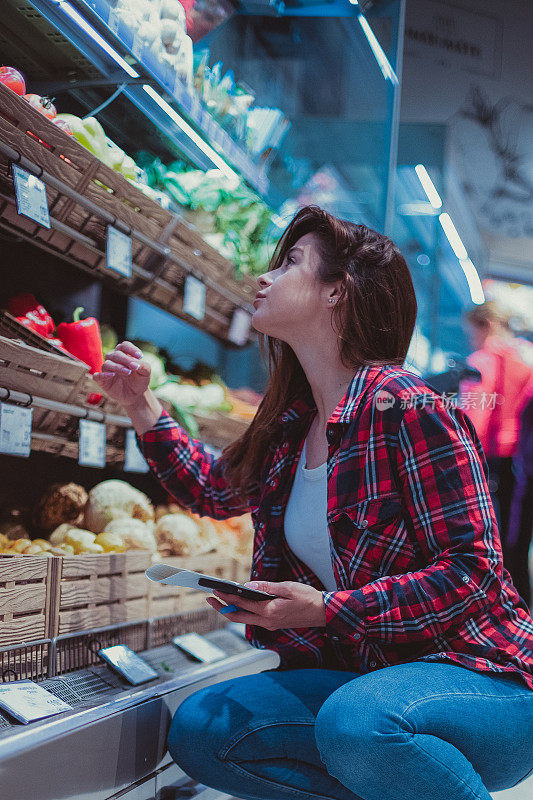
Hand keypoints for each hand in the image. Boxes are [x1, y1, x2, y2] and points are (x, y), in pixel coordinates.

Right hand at [93, 341, 150, 408]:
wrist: (136, 395)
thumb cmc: (140, 380)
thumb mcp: (146, 373)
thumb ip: (143, 366)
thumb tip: (135, 364)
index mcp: (124, 354)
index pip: (124, 346)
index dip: (131, 349)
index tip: (140, 356)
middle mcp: (113, 360)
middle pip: (115, 354)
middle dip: (125, 359)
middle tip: (134, 367)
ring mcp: (107, 370)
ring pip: (107, 364)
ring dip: (117, 367)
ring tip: (128, 372)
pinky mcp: (102, 381)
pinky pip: (97, 376)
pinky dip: (103, 375)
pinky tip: (112, 375)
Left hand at [207, 581, 325, 629]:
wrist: (322, 612)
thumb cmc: (307, 598)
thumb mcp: (287, 588)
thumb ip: (266, 588)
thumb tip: (247, 586)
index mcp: (270, 611)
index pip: (242, 603)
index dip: (226, 596)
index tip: (215, 590)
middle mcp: (267, 621)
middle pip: (238, 616)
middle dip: (222, 608)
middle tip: (209, 598)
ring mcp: (270, 624)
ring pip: (244, 620)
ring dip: (231, 611)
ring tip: (220, 601)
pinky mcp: (273, 624)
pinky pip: (253, 620)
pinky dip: (243, 612)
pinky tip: (240, 604)